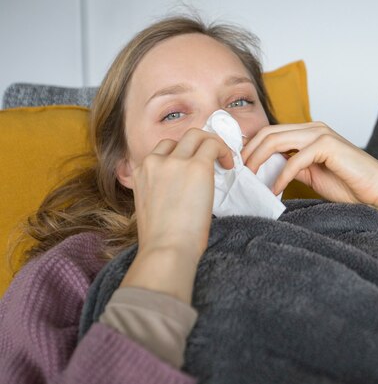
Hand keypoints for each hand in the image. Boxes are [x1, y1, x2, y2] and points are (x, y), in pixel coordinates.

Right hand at [119, 128, 232, 302]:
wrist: (166, 250)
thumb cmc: (162, 241)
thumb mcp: (150, 209)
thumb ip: (160, 192)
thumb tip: (181, 192)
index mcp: (140, 172)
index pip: (161, 152)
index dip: (181, 156)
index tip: (193, 167)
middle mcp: (155, 162)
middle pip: (179, 139)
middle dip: (197, 145)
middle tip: (213, 160)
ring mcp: (175, 162)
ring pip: (196, 135)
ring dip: (212, 144)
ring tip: (224, 160)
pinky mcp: (197, 167)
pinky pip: (214, 145)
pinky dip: (224, 151)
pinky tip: (229, 165)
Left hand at [241, 122, 377, 233]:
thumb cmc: (349, 184)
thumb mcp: (311, 174)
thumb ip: (291, 166)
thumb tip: (266, 169)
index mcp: (308, 132)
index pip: (271, 132)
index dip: (251, 147)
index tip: (237, 165)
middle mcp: (313, 128)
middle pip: (268, 132)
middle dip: (248, 152)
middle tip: (238, 172)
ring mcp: (321, 134)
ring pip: (277, 140)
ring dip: (258, 160)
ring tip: (250, 178)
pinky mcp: (328, 146)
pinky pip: (295, 159)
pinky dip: (281, 176)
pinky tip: (276, 190)